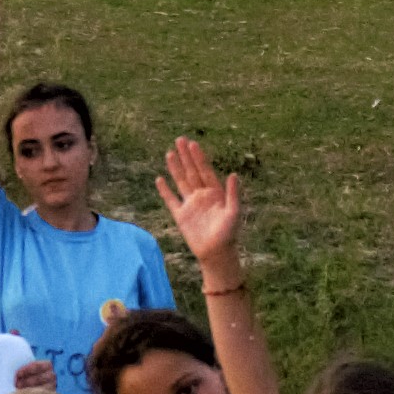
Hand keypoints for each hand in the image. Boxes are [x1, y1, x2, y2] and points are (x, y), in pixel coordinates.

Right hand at [158, 133, 246, 269]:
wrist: (216, 254)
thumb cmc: (229, 234)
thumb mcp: (234, 212)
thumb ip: (233, 193)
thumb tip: (233, 174)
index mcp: (215, 193)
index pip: (205, 170)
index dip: (199, 157)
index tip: (193, 144)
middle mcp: (202, 195)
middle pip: (192, 171)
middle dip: (186, 156)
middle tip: (179, 139)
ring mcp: (190, 205)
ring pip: (181, 181)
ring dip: (175, 168)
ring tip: (169, 153)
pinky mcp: (180, 216)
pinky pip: (171, 200)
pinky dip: (165, 190)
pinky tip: (159, 179)